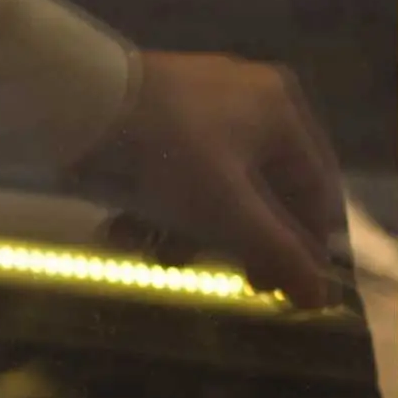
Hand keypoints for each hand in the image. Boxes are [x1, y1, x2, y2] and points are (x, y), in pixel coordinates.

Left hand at [71, 49, 349, 303]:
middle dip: (232, 240)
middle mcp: (250, 98)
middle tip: (224, 278)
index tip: (279, 289)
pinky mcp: (156, 111)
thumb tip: (322, 299)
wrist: (75, 102)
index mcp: (282, 111)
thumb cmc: (169, 154)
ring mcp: (200, 100)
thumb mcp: (229, 211)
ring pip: (214, 186)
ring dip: (187, 229)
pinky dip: (158, 203)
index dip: (303, 247)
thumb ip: (279, 254)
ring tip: (157, 254)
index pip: (315, 193)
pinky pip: (176, 169)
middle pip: (262, 192)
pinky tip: (125, 228)